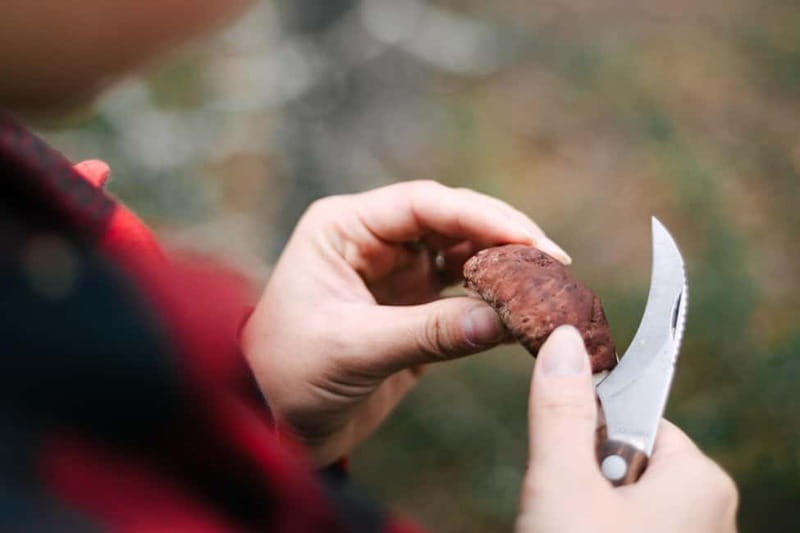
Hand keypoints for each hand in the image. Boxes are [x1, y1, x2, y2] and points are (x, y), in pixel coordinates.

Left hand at [242, 180, 569, 465]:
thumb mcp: (353, 348)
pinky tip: (520, 311)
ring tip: (547, 283)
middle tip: (553, 260)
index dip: (480, 216)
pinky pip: (461, 297)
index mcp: (344, 228)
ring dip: (502, 267)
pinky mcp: (411, 310)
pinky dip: (492, 302)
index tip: (529, 238)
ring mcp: (395, 275)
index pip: (423, 204)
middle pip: (451, 223)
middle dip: (502, 237)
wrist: (268, 421)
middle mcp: (373, 243)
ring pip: (461, 256)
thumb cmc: (286, 375)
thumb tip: (503, 320)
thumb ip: (428, 332)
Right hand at [517, 326, 737, 532]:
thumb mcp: (564, 485)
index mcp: (699, 477)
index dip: (586, 434)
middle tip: (561, 513)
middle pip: (621, 458)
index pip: (629, 417)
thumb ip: (563, 413)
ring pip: (618, 498)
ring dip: (583, 507)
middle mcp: (710, 508)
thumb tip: (566, 340)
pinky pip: (624, 525)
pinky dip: (596, 528)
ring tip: (563, 531)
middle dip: (582, 479)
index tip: (562, 465)